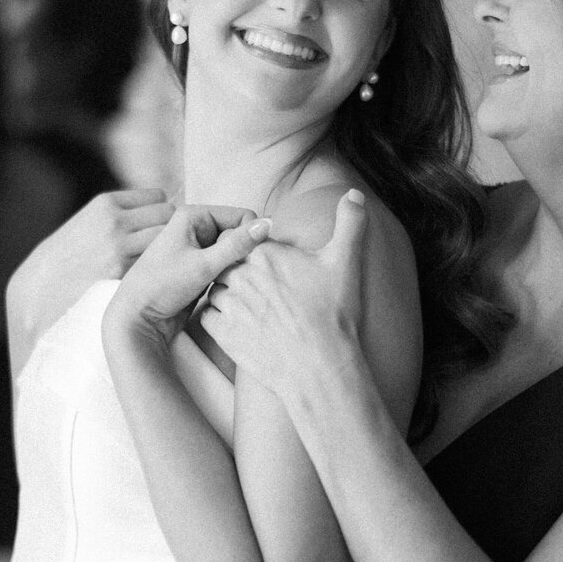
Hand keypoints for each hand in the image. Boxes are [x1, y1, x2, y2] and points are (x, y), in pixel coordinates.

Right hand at [26, 187, 173, 286]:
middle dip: (169, 228)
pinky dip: (161, 268)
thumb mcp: (88, 222)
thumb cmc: (68, 258)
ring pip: (168, 239)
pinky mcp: (124, 275)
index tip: (157, 227)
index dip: (160, 212)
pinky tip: (154, 276)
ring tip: (163, 261)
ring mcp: (121, 249)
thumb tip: (161, 207)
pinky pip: (158, 264)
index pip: (158, 196)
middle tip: (165, 245)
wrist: (42, 289)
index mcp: (106, 203)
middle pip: (168, 215)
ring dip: (169, 249)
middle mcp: (115, 221)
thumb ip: (119, 214)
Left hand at [104, 203, 272, 348]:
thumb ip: (237, 245)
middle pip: (238, 233)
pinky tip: (222, 289)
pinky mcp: (198, 266)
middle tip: (236, 274)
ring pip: (234, 251)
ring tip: (227, 283)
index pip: (241, 216)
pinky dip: (229, 275)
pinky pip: (225, 264)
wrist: (137, 317)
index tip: (251, 260)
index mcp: (193, 216)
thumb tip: (268, 223)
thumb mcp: (203, 266)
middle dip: (244, 252)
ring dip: (237, 266)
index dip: (251, 236)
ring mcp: (197, 247)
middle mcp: (195, 227)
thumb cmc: (162, 288)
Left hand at [200, 189, 367, 403]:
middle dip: (240, 274)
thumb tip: (354, 193)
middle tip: (263, 291)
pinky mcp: (221, 333)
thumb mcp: (345, 262)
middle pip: (228, 264)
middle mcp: (240, 276)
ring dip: (228, 296)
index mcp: (263, 253)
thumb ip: (349, 222)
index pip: (244, 240)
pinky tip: (240, 325)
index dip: (256, 253)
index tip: (271, 268)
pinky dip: (219, 319)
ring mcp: (228, 305)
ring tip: (253, 309)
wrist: (319, 368)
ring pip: (216, 290)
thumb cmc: (333, 315)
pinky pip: (208, 316)